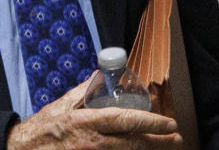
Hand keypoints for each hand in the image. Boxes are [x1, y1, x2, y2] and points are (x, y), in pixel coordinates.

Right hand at [6, 81, 180, 149]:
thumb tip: (100, 76)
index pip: (125, 121)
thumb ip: (84, 91)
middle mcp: (93, 144)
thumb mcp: (62, 105)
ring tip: (165, 146)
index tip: (168, 122)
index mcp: (87, 123)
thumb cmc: (42, 130)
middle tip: (176, 138)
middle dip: (159, 142)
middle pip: (134, 144)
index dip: (150, 122)